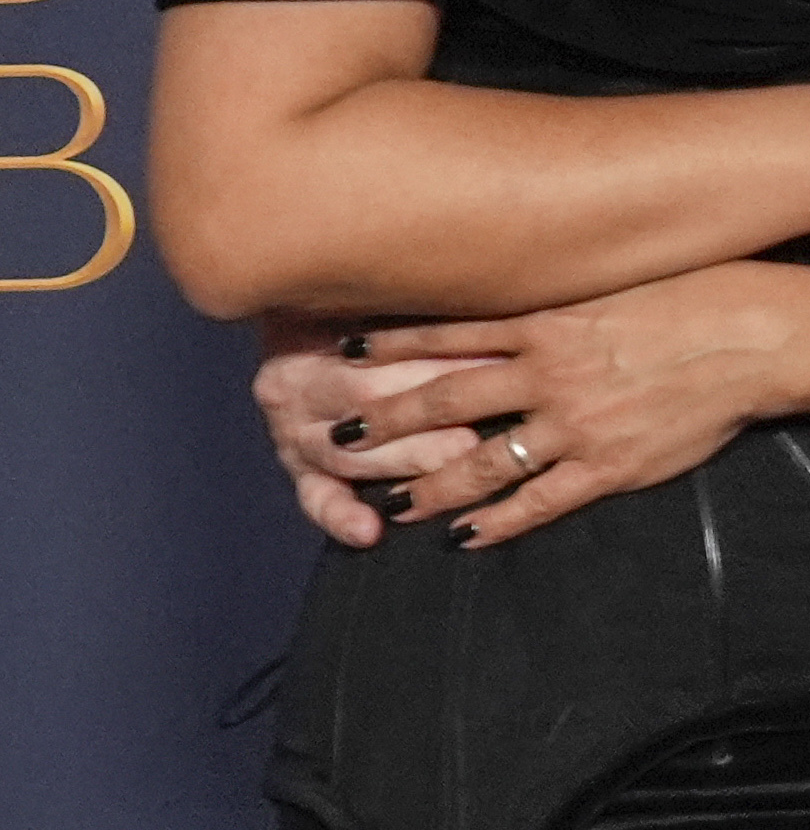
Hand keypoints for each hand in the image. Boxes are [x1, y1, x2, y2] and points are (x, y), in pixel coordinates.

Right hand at [255, 311, 506, 547]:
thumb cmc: (360, 309)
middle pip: (366, 399)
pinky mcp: (300, 470)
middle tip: (491, 418)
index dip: (442, 355)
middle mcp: (291, 387)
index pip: (382, 349)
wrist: (292, 314)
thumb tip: (483, 302)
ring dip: (408, 458)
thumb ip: (413, 307)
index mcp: (306, 337)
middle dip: (434, 410)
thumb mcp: (375, 298)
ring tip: (459, 462)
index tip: (498, 360)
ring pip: (350, 453)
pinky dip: (341, 516)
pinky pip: (316, 498)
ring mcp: (292, 433)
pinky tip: (370, 531)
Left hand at [336, 267, 809, 545]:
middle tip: (336, 438)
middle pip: (446, 400)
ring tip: (389, 503)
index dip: (390, 343)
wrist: (763, 335)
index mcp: (550, 320)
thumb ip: (570, 285)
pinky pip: (542, 500)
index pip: (449, 333)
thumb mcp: (624, 271)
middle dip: (387, 420)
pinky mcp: (611, 464)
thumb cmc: (704, 290)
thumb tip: (532, 278)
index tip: (341, 350)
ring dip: (431, 484)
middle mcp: (550, 372)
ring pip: (483, 460)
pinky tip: (468, 535)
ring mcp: (577, 423)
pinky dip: (501, 521)